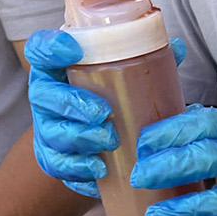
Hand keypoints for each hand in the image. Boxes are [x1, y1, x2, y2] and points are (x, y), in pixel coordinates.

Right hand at [25, 28, 184, 198]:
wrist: (96, 140)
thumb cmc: (109, 99)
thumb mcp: (122, 77)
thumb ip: (144, 61)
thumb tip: (176, 48)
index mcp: (56, 68)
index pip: (40, 50)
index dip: (50, 47)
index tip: (74, 49)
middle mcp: (45, 97)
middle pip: (44, 95)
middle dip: (73, 104)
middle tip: (104, 112)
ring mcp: (45, 129)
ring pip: (52, 133)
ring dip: (81, 137)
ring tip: (110, 141)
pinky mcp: (52, 159)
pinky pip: (58, 166)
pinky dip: (79, 168)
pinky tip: (100, 168)